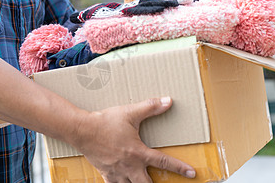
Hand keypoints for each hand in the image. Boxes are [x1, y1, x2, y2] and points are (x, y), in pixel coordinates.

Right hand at [70, 97, 195, 182]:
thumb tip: (168, 101)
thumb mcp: (131, 113)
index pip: (164, 162)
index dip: (180, 168)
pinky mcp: (106, 174)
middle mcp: (130, 167)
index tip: (192, 173)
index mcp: (138, 153)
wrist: (82, 130)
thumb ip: (150, 107)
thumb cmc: (106, 122)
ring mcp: (117, 172)